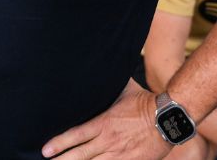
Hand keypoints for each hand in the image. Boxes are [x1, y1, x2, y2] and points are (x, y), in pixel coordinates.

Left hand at [41, 79, 170, 158]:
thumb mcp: (123, 89)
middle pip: (80, 155)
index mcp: (104, 124)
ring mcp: (121, 155)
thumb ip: (107, 84)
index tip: (45, 150)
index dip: (59, 143)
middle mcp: (109, 141)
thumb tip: (97, 67)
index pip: (76, 135)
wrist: (171, 117)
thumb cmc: (146, 102)